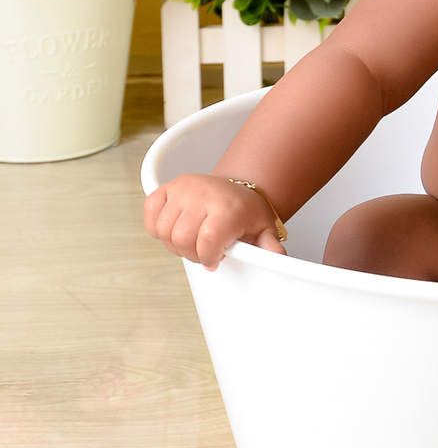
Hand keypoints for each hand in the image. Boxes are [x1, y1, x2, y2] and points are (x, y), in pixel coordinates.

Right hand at [144, 174, 286, 271]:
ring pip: (163, 231)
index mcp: (227, 207)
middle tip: (205, 251)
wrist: (237, 187)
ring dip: (175, 244)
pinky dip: (156, 227)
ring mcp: (182, 189)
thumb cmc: (246, 212)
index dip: (208, 257)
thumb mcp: (264, 230)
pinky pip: (150, 213)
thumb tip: (278, 261)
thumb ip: (269, 248)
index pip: (207, 241)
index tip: (216, 259)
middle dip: (192, 254)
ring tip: (192, 241)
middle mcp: (202, 195)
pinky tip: (175, 228)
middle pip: (182, 239)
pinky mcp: (167, 188)